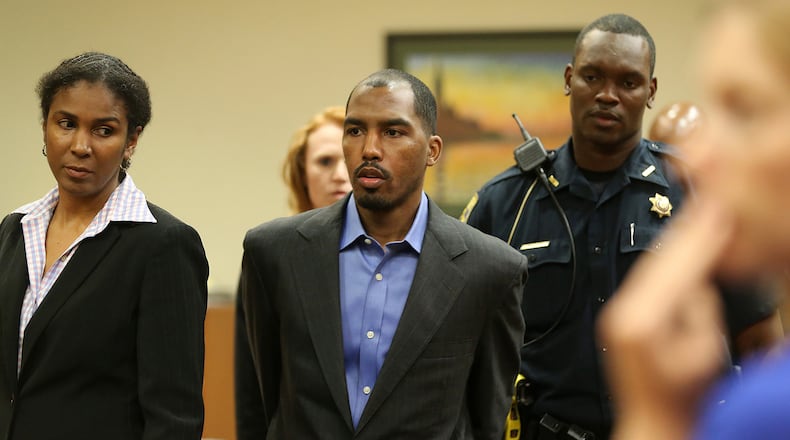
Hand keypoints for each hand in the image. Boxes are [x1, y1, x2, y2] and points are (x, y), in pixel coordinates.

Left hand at [598, 200, 733, 439]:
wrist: (652, 421)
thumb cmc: (681, 398)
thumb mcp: (702, 353)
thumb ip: (698, 310)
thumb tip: (696, 281)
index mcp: (642, 321)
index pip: (676, 268)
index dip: (700, 239)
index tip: (719, 212)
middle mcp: (624, 311)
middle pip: (659, 260)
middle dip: (687, 232)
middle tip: (711, 202)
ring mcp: (620, 313)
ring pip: (651, 267)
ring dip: (676, 242)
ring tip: (699, 217)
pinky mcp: (623, 317)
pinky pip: (647, 280)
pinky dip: (666, 261)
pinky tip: (681, 248)